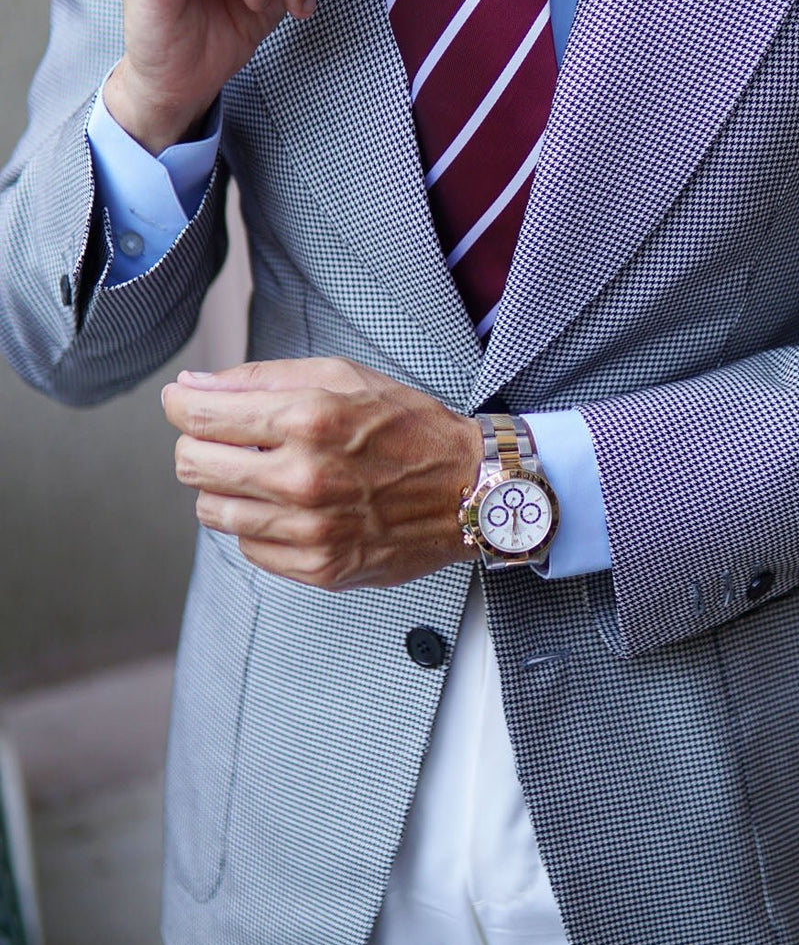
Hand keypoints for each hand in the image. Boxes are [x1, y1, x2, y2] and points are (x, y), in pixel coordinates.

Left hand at [162, 357, 482, 589]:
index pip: (200, 416)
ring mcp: (310, 530)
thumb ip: (261, 378)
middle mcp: (303, 477)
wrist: (470, 488)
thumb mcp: (343, 376)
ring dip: (226, 488)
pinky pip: (249, 546)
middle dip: (198, 445)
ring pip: (212, 511)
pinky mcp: (319, 568)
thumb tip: (189, 388)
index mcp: (307, 418)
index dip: (181, 405)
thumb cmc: (408, 426)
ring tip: (262, 474)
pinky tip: (291, 506)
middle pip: (192, 466)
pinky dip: (258, 524)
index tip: (184, 404)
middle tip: (226, 439)